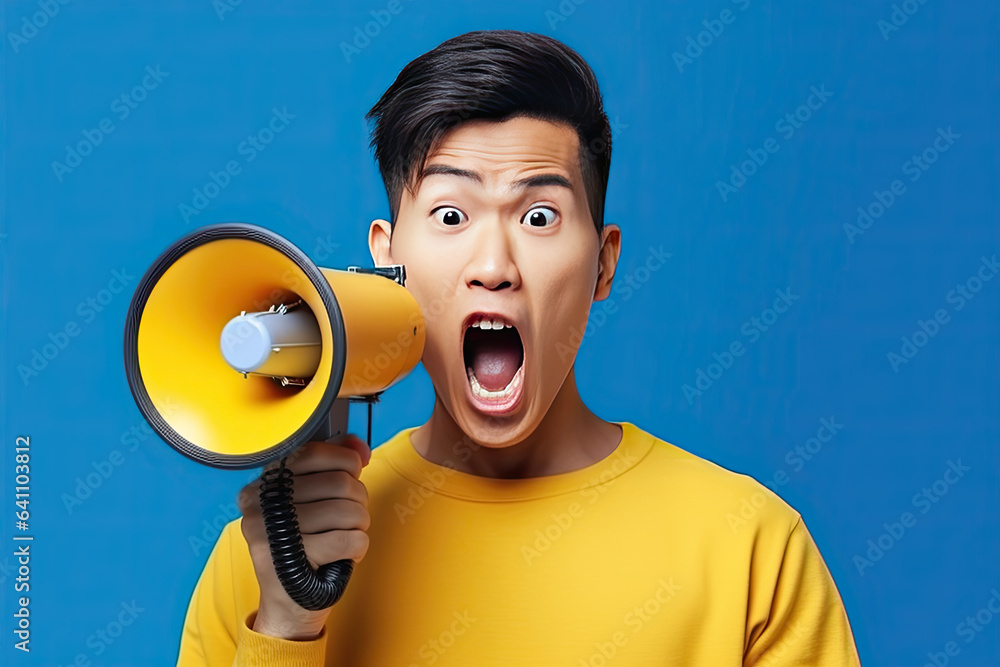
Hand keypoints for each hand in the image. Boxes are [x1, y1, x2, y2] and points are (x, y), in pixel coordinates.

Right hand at [238, 434, 371, 639]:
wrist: (290, 601)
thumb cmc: (307, 545)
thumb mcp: (317, 500)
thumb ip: (336, 466)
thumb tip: (360, 447)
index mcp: (264, 484)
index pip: (313, 452)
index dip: (345, 461)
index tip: (353, 474)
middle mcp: (260, 505)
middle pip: (338, 483)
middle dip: (358, 500)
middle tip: (351, 517)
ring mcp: (272, 533)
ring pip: (348, 511)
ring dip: (360, 525)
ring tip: (347, 535)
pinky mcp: (289, 561)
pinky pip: (350, 540)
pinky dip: (359, 547)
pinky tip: (345, 555)